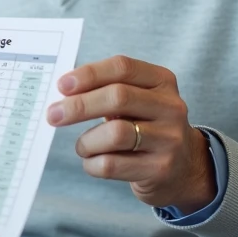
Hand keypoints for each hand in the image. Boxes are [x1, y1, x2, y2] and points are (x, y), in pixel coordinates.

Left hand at [47, 55, 215, 211]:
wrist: (184, 168)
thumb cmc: (146, 126)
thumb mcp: (137, 100)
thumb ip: (107, 90)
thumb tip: (63, 90)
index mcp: (162, 81)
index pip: (122, 67)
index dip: (89, 74)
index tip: (62, 85)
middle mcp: (171, 107)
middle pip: (118, 97)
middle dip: (79, 105)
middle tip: (53, 115)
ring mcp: (169, 139)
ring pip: (115, 134)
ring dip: (86, 141)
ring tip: (82, 146)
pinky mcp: (160, 169)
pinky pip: (113, 165)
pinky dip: (92, 163)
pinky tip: (93, 162)